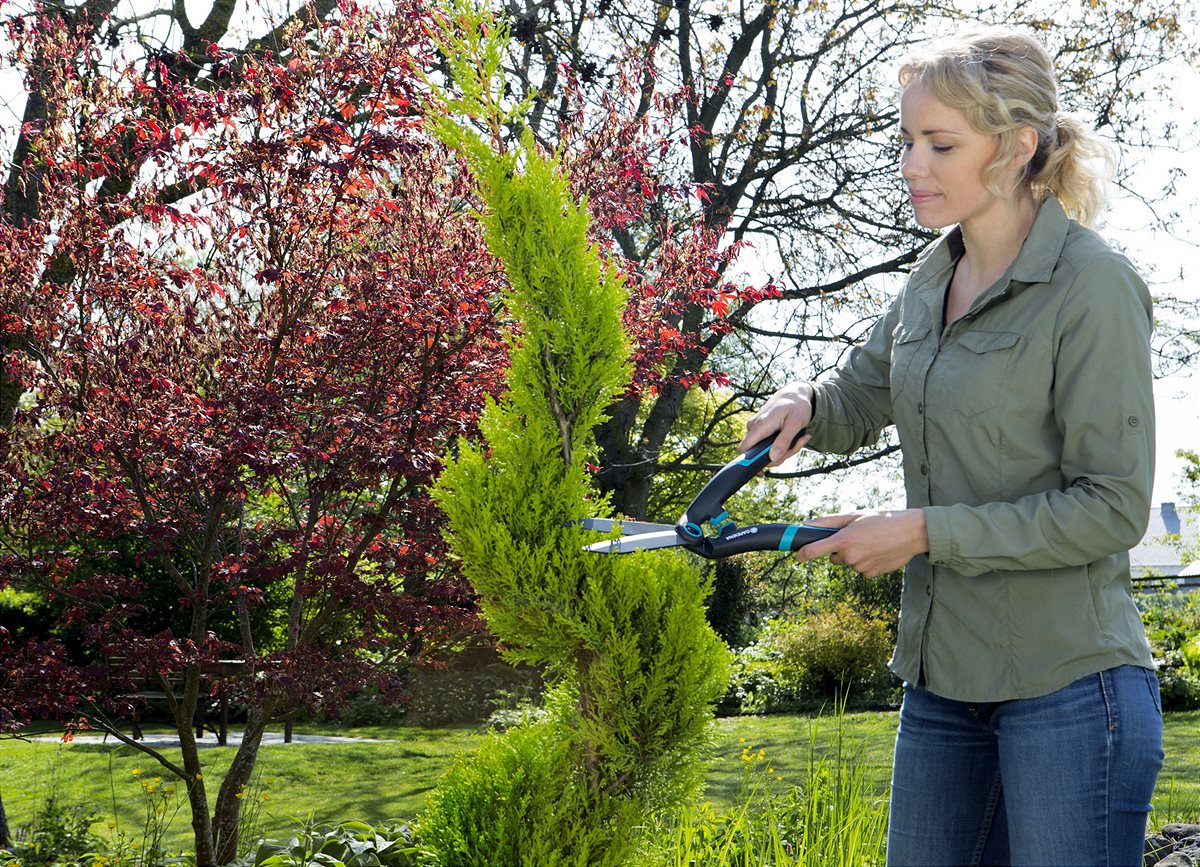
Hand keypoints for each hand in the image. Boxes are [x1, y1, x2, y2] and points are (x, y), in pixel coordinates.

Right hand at [738, 382, 815, 465]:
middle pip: (758, 454)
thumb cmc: (797, 405)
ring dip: (783, 451)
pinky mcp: (761, 429)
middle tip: (796, 447)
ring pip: (765, 450)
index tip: (763, 470)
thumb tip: (772, 458)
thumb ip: (784, 441)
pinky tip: (792, 437)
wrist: (796, 393)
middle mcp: (754, 427)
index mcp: (760, 425)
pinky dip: (781, 445)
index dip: (749, 463)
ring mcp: (757, 428)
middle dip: (779, 456)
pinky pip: (768, 444)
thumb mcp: (795, 424)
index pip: (744, 449)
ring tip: (799, 439)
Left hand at [798, 510, 928, 576]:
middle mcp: (850, 556)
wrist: (912, 533)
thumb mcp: (854, 515)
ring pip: (849, 563)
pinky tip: (878, 550)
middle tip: (854, 537)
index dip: (801, 554)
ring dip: (854, 554)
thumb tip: (807, 524)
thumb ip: (829, 521)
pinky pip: (862, 568)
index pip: (813, 551)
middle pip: (834, 557)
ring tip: (871, 541)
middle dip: (839, 549)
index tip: (797, 556)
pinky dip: (866, 561)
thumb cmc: (882, 520)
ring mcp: (861, 567)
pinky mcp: (871, 574)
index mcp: (843, 540)